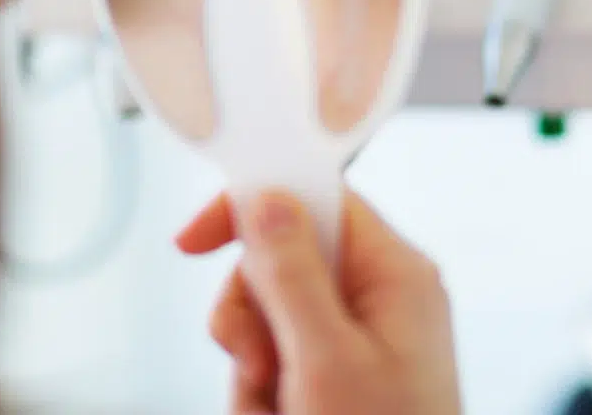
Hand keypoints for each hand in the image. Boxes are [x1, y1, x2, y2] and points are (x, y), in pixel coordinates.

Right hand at [176, 188, 461, 414]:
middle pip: (280, 261)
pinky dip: (263, 397)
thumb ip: (292, 276)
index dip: (255, 204)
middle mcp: (379, 298)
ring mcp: (360, 341)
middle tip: (260, 364)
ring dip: (254, 369)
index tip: (197, 239)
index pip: (316, 198)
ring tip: (279, 411)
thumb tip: (265, 199)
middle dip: (252, 316)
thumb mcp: (327, 364)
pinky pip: (275, 362)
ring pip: (268, 318)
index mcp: (394, 274)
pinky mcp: (339, 378)